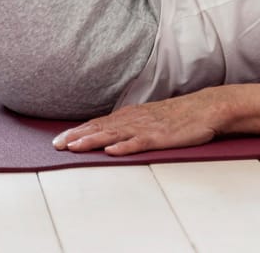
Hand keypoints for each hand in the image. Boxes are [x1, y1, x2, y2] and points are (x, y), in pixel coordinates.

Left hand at [52, 89, 223, 155]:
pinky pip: (139, 142)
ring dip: (92, 141)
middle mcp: (133, 119)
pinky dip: (124, 147)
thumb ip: (128, 126)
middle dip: (76, 137)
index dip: (76, 132)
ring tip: (74, 147)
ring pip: (113, 134)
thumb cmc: (177, 116)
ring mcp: (146, 128)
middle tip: (55, 146)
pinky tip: (111, 151)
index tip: (58, 140)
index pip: (97, 123)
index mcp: (129, 115)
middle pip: (99, 128)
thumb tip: (107, 135)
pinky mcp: (160, 137)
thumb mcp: (147, 119)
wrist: (204, 108)